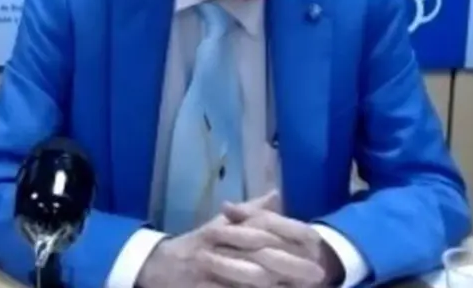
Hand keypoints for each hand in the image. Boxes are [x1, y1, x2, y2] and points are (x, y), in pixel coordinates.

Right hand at [136, 195, 325, 287]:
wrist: (154, 266)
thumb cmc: (193, 246)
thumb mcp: (218, 226)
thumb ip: (248, 213)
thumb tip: (275, 194)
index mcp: (223, 228)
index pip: (261, 227)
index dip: (290, 235)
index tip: (316, 243)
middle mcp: (216, 244)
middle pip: (259, 252)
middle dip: (291, 263)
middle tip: (317, 272)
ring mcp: (207, 267)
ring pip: (247, 275)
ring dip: (273, 283)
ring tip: (297, 287)